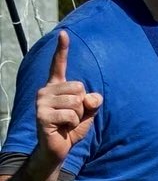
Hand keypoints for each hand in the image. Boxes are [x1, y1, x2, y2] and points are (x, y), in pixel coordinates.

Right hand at [29, 34, 100, 173]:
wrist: (58, 147)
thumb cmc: (71, 127)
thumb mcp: (87, 112)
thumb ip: (93, 102)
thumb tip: (93, 96)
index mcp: (56, 86)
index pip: (59, 65)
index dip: (62, 49)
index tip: (64, 33)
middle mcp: (46, 90)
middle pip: (79, 87)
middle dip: (83, 104)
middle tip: (72, 115)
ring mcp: (41, 102)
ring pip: (76, 102)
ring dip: (78, 115)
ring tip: (67, 122)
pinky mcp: (42, 115)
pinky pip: (72, 115)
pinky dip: (74, 124)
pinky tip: (63, 128)